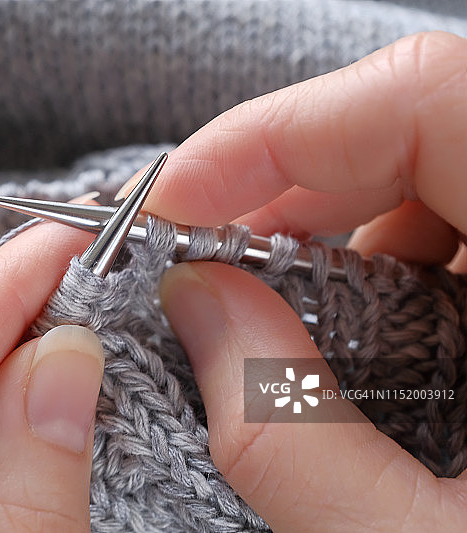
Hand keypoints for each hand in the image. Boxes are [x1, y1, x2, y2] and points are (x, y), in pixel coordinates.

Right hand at [149, 32, 466, 530]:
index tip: (180, 199)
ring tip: (272, 303)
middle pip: (426, 124)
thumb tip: (194, 303)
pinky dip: (383, 260)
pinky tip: (351, 330)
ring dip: (331, 223)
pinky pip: (463, 230)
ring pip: (441, 170)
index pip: (434, 101)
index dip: (282, 131)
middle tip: (206, 255)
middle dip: (288, 180)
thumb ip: (286, 428)